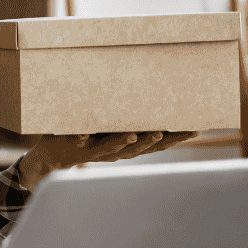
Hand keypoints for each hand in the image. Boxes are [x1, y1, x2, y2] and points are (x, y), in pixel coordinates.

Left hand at [17, 131, 197, 189]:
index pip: (155, 144)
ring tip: (136, 134)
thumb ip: (126, 115)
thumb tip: (148, 92)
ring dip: (123, 142)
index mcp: (126, 146)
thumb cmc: (87, 137)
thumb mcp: (109, 127)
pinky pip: (76, 140)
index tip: (196, 129)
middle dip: (155, 142)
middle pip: (138, 149)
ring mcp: (92, 151)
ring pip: (111, 148)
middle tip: (169, 132)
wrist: (50, 155)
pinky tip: (84, 132)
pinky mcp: (72, 146)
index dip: (175, 139)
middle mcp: (113, 152)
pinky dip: (80, 136)